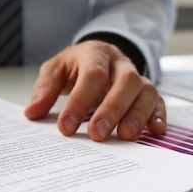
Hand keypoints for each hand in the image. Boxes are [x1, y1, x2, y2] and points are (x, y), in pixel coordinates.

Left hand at [24, 40, 165, 140]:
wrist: (100, 55)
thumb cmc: (76, 66)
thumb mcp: (55, 70)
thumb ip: (45, 90)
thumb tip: (32, 113)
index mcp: (95, 54)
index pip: (92, 75)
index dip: (80, 101)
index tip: (66, 127)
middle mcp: (121, 65)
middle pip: (125, 81)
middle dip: (111, 109)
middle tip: (97, 134)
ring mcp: (138, 78)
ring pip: (146, 92)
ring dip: (137, 115)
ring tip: (125, 137)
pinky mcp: (149, 93)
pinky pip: (160, 102)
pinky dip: (159, 116)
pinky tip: (155, 132)